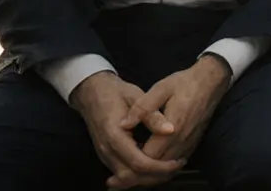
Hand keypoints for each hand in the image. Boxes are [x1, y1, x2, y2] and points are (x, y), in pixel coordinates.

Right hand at [70, 71, 184, 188]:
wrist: (93, 93)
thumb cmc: (116, 93)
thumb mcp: (136, 97)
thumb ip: (152, 115)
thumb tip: (170, 130)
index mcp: (115, 136)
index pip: (138, 163)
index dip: (160, 167)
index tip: (177, 162)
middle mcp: (107, 150)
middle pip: (132, 176)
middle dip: (156, 176)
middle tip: (177, 166)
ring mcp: (105, 155)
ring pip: (126, 178)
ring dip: (148, 177)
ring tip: (170, 167)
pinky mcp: (106, 156)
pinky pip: (123, 172)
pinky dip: (139, 174)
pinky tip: (155, 167)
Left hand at [116, 55, 231, 185]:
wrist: (211, 82)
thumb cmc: (184, 83)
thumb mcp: (161, 88)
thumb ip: (142, 107)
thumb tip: (123, 124)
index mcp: (172, 128)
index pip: (148, 156)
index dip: (131, 164)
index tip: (116, 165)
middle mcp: (182, 141)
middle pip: (157, 169)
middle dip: (137, 175)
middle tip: (118, 180)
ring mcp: (189, 144)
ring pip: (168, 170)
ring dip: (150, 175)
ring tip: (130, 177)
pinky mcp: (193, 143)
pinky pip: (176, 164)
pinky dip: (162, 170)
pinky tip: (150, 167)